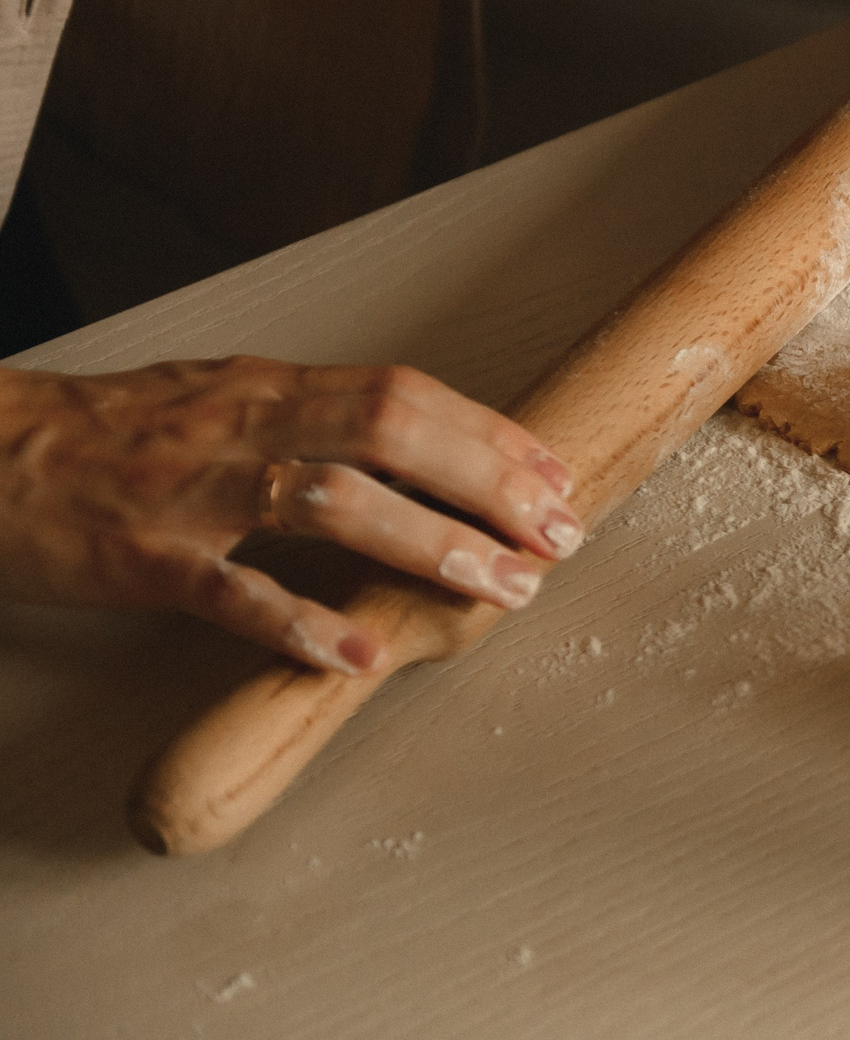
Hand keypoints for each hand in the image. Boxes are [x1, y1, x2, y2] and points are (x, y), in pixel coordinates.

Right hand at [0, 359, 583, 672]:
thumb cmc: (102, 434)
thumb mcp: (216, 401)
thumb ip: (310, 419)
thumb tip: (418, 444)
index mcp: (266, 388)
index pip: (403, 394)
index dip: (487, 434)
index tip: (555, 475)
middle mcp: (241, 426)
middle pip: (390, 433)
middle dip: (486, 483)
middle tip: (556, 533)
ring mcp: (191, 491)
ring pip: (329, 502)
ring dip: (427, 546)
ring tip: (497, 586)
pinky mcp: (140, 558)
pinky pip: (230, 590)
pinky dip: (300, 623)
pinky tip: (359, 652)